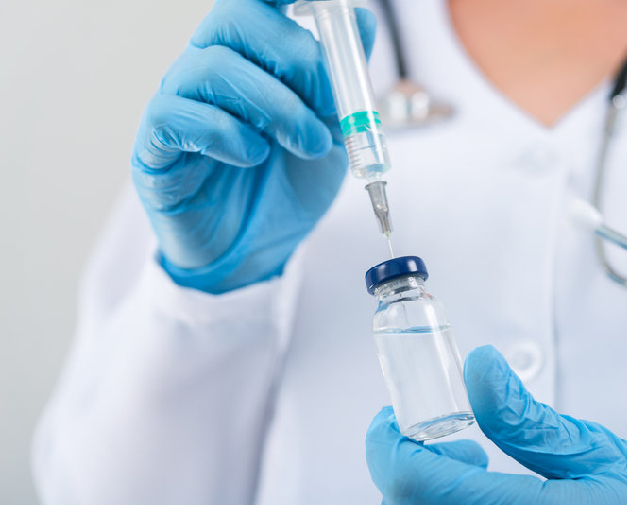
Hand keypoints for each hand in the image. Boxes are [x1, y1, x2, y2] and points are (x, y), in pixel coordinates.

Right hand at [131, 0, 375, 292]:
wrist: (256, 248)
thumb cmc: (289, 182)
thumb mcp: (333, 130)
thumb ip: (343, 80)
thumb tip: (360, 19)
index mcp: (251, 53)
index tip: (322, 5)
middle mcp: (208, 64)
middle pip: (234, 17)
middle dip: (296, 56)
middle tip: (328, 105)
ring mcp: (178, 100)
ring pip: (212, 67)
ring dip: (275, 106)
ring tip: (307, 144)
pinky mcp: (155, 145)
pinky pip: (176, 115)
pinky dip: (227, 134)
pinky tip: (253, 157)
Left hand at [366, 346, 626, 504]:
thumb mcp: (598, 459)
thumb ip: (527, 419)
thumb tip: (478, 368)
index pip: (411, 480)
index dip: (387, 440)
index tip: (395, 414)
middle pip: (400, 503)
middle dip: (404, 459)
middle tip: (445, 434)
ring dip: (420, 485)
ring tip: (470, 461)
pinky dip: (440, 503)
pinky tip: (479, 492)